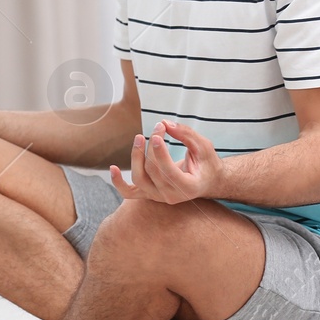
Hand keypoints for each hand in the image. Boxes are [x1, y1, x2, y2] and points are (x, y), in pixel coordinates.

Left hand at [108, 120, 222, 203]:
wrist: (206, 180)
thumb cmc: (206, 163)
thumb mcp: (204, 146)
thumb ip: (186, 134)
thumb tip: (164, 123)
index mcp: (188, 188)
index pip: (168, 172)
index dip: (160, 152)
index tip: (158, 132)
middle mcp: (172, 196)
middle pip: (153, 172)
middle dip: (151, 147)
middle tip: (158, 127)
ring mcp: (158, 197)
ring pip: (139, 179)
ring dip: (136, 157)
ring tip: (139, 137)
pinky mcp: (149, 193)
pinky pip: (129, 193)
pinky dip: (118, 182)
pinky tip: (113, 168)